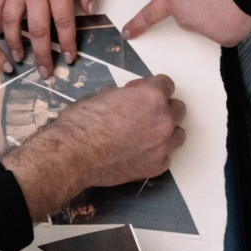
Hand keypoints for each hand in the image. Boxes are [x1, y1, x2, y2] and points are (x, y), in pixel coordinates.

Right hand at [1, 75, 184, 218]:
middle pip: (177, 108)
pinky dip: (155, 153)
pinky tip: (137, 152)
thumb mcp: (100, 96)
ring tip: (143, 135)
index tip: (138, 93)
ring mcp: (162, 145)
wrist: (72, 155)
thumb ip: (121, 96)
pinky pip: (166, 156)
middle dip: (162, 108)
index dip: (150, 87)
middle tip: (141, 114)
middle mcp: (163, 120)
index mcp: (151, 96)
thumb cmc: (81, 123)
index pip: (166, 84)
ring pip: (178, 134)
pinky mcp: (156, 167)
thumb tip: (121, 98)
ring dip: (165, 131)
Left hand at [122, 0, 250, 47]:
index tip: (128, 33)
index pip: (151, 14)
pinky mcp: (225, 39)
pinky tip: (237, 12)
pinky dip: (230, 25)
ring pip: (206, 26)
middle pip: (187, 17)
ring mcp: (205, 32)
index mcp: (175, 0)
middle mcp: (186, 19)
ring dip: (214, 17)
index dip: (138, 23)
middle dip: (197, 7)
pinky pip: (224, 34)